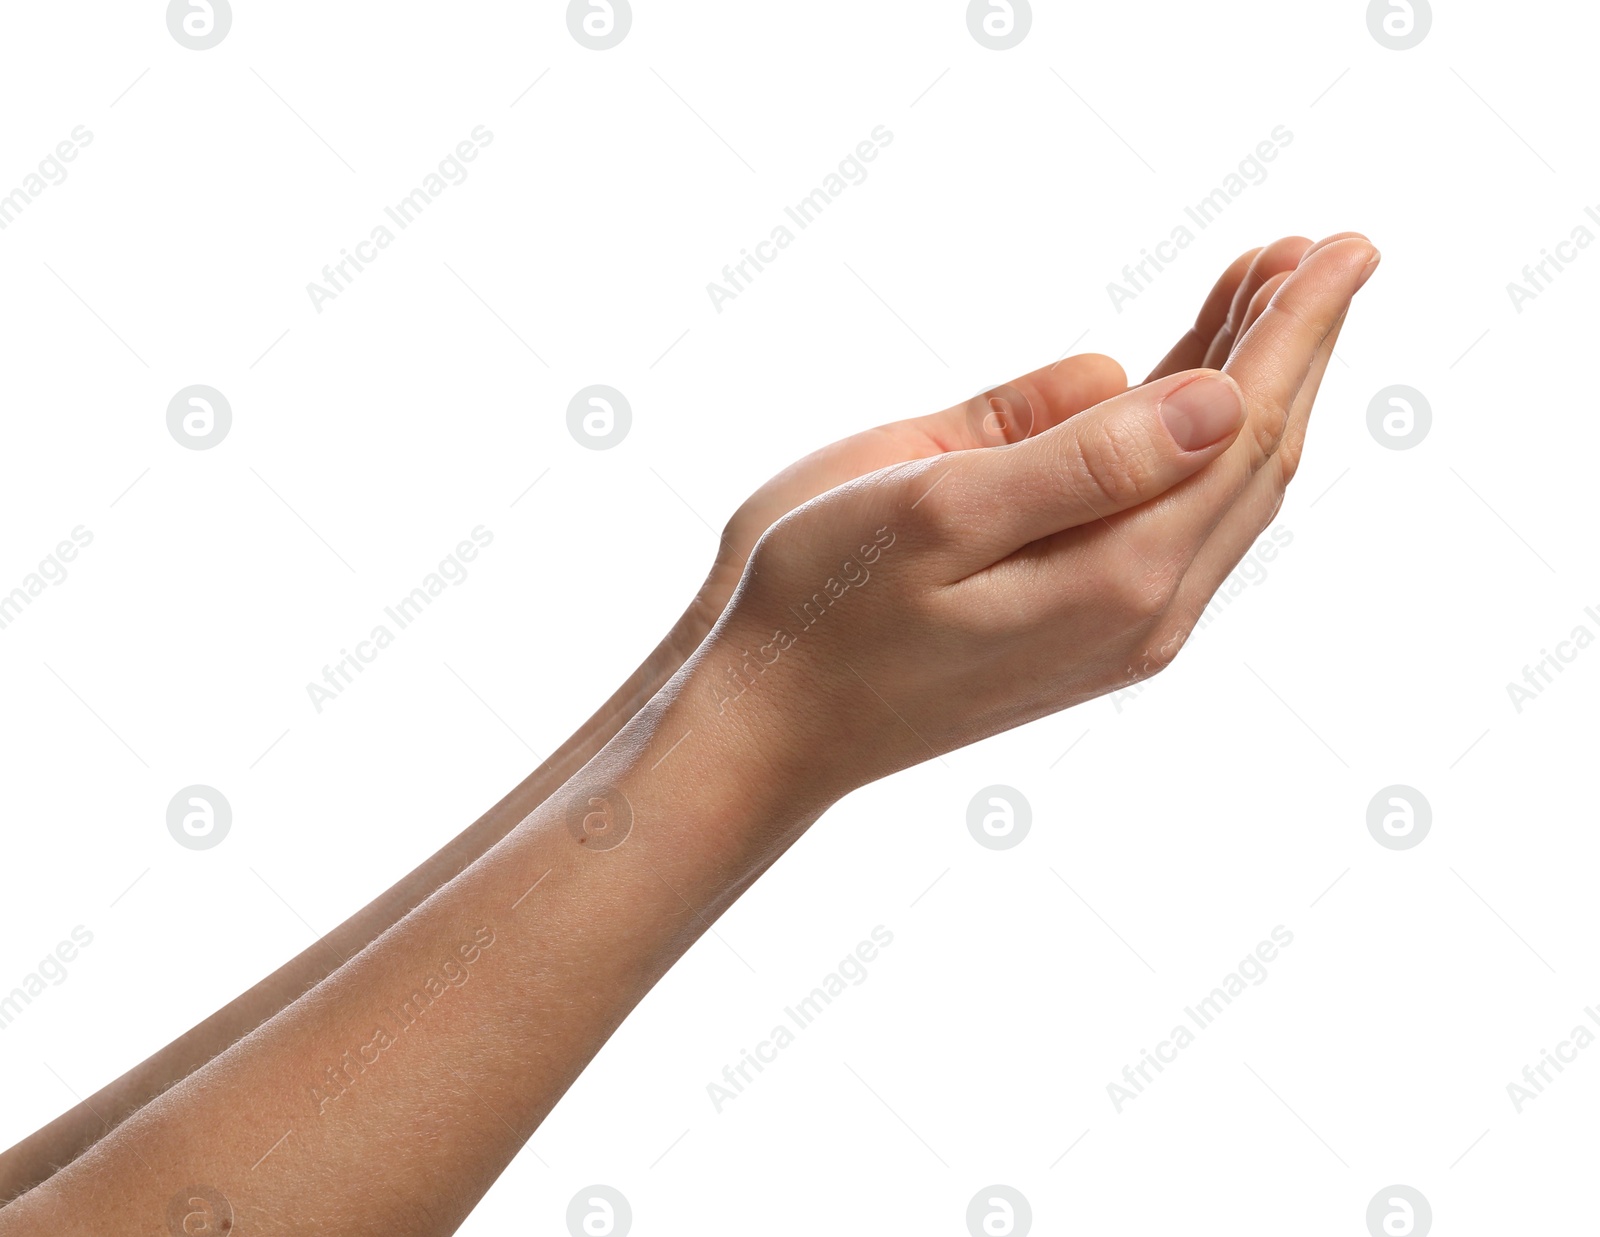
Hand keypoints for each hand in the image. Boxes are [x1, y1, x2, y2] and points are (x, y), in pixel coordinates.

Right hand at [701, 234, 1377, 800]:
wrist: (769, 725)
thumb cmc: (825, 608)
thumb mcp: (939, 512)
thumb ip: (1083, 459)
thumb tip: (1219, 401)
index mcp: (1117, 575)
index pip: (1242, 430)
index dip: (1295, 331)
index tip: (1342, 246)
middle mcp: (1142, 612)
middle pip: (1251, 459)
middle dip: (1289, 348)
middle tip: (1324, 249)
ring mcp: (1117, 627)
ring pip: (1215, 489)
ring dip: (1246, 386)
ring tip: (1264, 288)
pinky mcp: (1081, 625)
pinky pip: (1168, 516)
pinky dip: (1190, 441)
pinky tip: (1184, 389)